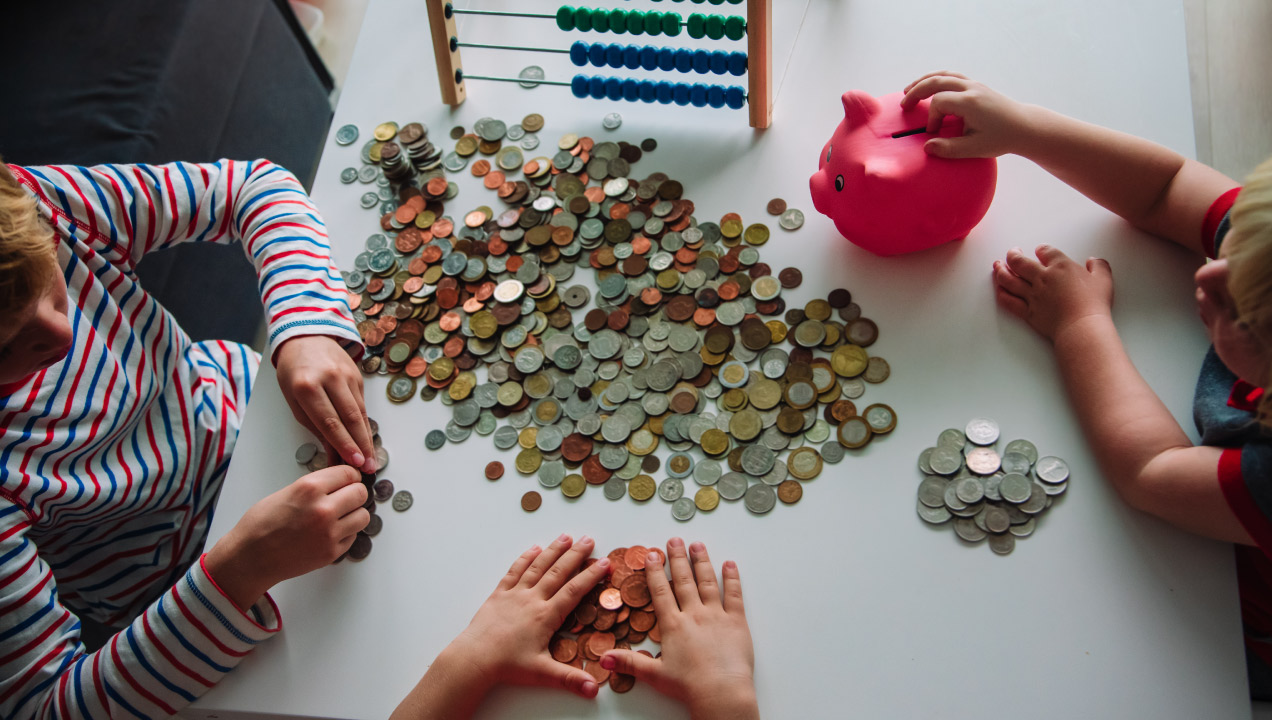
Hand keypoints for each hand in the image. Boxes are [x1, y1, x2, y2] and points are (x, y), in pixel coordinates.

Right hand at [205, 465, 368, 608]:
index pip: (349, 473)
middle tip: (346, 498)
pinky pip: (353, 536)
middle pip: (361, 493)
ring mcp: (329, 532)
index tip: (347, 480)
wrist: (250, 557)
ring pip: (363, 515)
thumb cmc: (261, 525)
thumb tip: (339, 483)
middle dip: (355, 493)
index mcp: (310, 488)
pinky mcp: (331, 552)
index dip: (349, 477)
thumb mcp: (287, 491)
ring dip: (354, 514)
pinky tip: (330, 532)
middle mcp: (323, 509)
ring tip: (340, 516)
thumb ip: (315, 486)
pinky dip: (346, 533)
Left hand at [275, 335, 375, 472]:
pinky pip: (362, 404)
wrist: (306, 337)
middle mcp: (330, 379)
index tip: (353, 462)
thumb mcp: (294, 399)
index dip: (343, 444)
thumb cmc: (294, 372)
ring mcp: (347, 375)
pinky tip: (367, 439)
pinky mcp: (358, 375)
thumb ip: (313, 426)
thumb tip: (332, 452)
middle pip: (350, 418)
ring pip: (360, 412)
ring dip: (366, 438)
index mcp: (307, 386)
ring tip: (371, 459)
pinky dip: (364, 423)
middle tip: (368, 467)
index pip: (330, 421)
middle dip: (361, 445)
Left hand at [447, 535, 610, 695]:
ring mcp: (515, 594)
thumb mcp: (542, 673)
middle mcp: (532, 600)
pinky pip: (515, 571)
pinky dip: (525, 558)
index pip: (574, 591)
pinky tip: (534, 549)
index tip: (605, 563)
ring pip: (538, 567)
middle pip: (558, 572)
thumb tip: (594, 689)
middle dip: (576, 555)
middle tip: (590, 540)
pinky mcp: (499, 594)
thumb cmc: (507, 665)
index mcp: (546, 616)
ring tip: (566, 536)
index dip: (591, 576)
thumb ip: (570, 679)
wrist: (474, 659)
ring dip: (553, 550)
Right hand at [601, 538, 756, 719]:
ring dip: (701, 561)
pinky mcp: (737, 622)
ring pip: (707, 582)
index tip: (651, 554)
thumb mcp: (655, 675)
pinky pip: (734, 595)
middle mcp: (694, 615)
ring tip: (697, 544)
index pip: (660, 592)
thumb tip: (604, 659)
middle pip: (683, 581)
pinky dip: (732, 578)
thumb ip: (630, 663)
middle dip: (677, 558)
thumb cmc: (689, 686)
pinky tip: (730, 564)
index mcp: (673, 626)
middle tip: (674, 540)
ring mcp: (716, 616)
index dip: (654, 572)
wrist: (721, 693)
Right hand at [900, 71, 1034, 158]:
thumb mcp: (975, 148)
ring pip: (944, 74)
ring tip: (909, 90)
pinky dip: (936, 79)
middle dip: (917, 91)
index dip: (931, 118)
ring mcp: (974, 84)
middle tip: (903, 104)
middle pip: (936, 80)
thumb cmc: (1002, 138)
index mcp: (970, 102)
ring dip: (924, 81)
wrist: (1024, 126)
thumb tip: (928, 148)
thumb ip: (950, 149)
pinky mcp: (976, 86)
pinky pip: (952, 76)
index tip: (934, 133)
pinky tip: (928, 88)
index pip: (939, 102)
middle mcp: (971, 88)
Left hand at [993, 245, 1114, 341]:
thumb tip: (1094, 261)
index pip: (1045, 251)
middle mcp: (1043, 278)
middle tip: (1012, 252)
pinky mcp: (1027, 311)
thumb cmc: (1093, 304)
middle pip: (1019, 262)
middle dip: (1012, 255)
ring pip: (1009, 279)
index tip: (1039, 251)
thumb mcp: (1103, 280)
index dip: (1041, 249)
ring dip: (1000, 271)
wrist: (1082, 327)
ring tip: (997, 265)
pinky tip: (999, 289)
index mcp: (1061, 267)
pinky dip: (1002, 293)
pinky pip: (1009, 301)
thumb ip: (1099, 266)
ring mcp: (1032, 295)